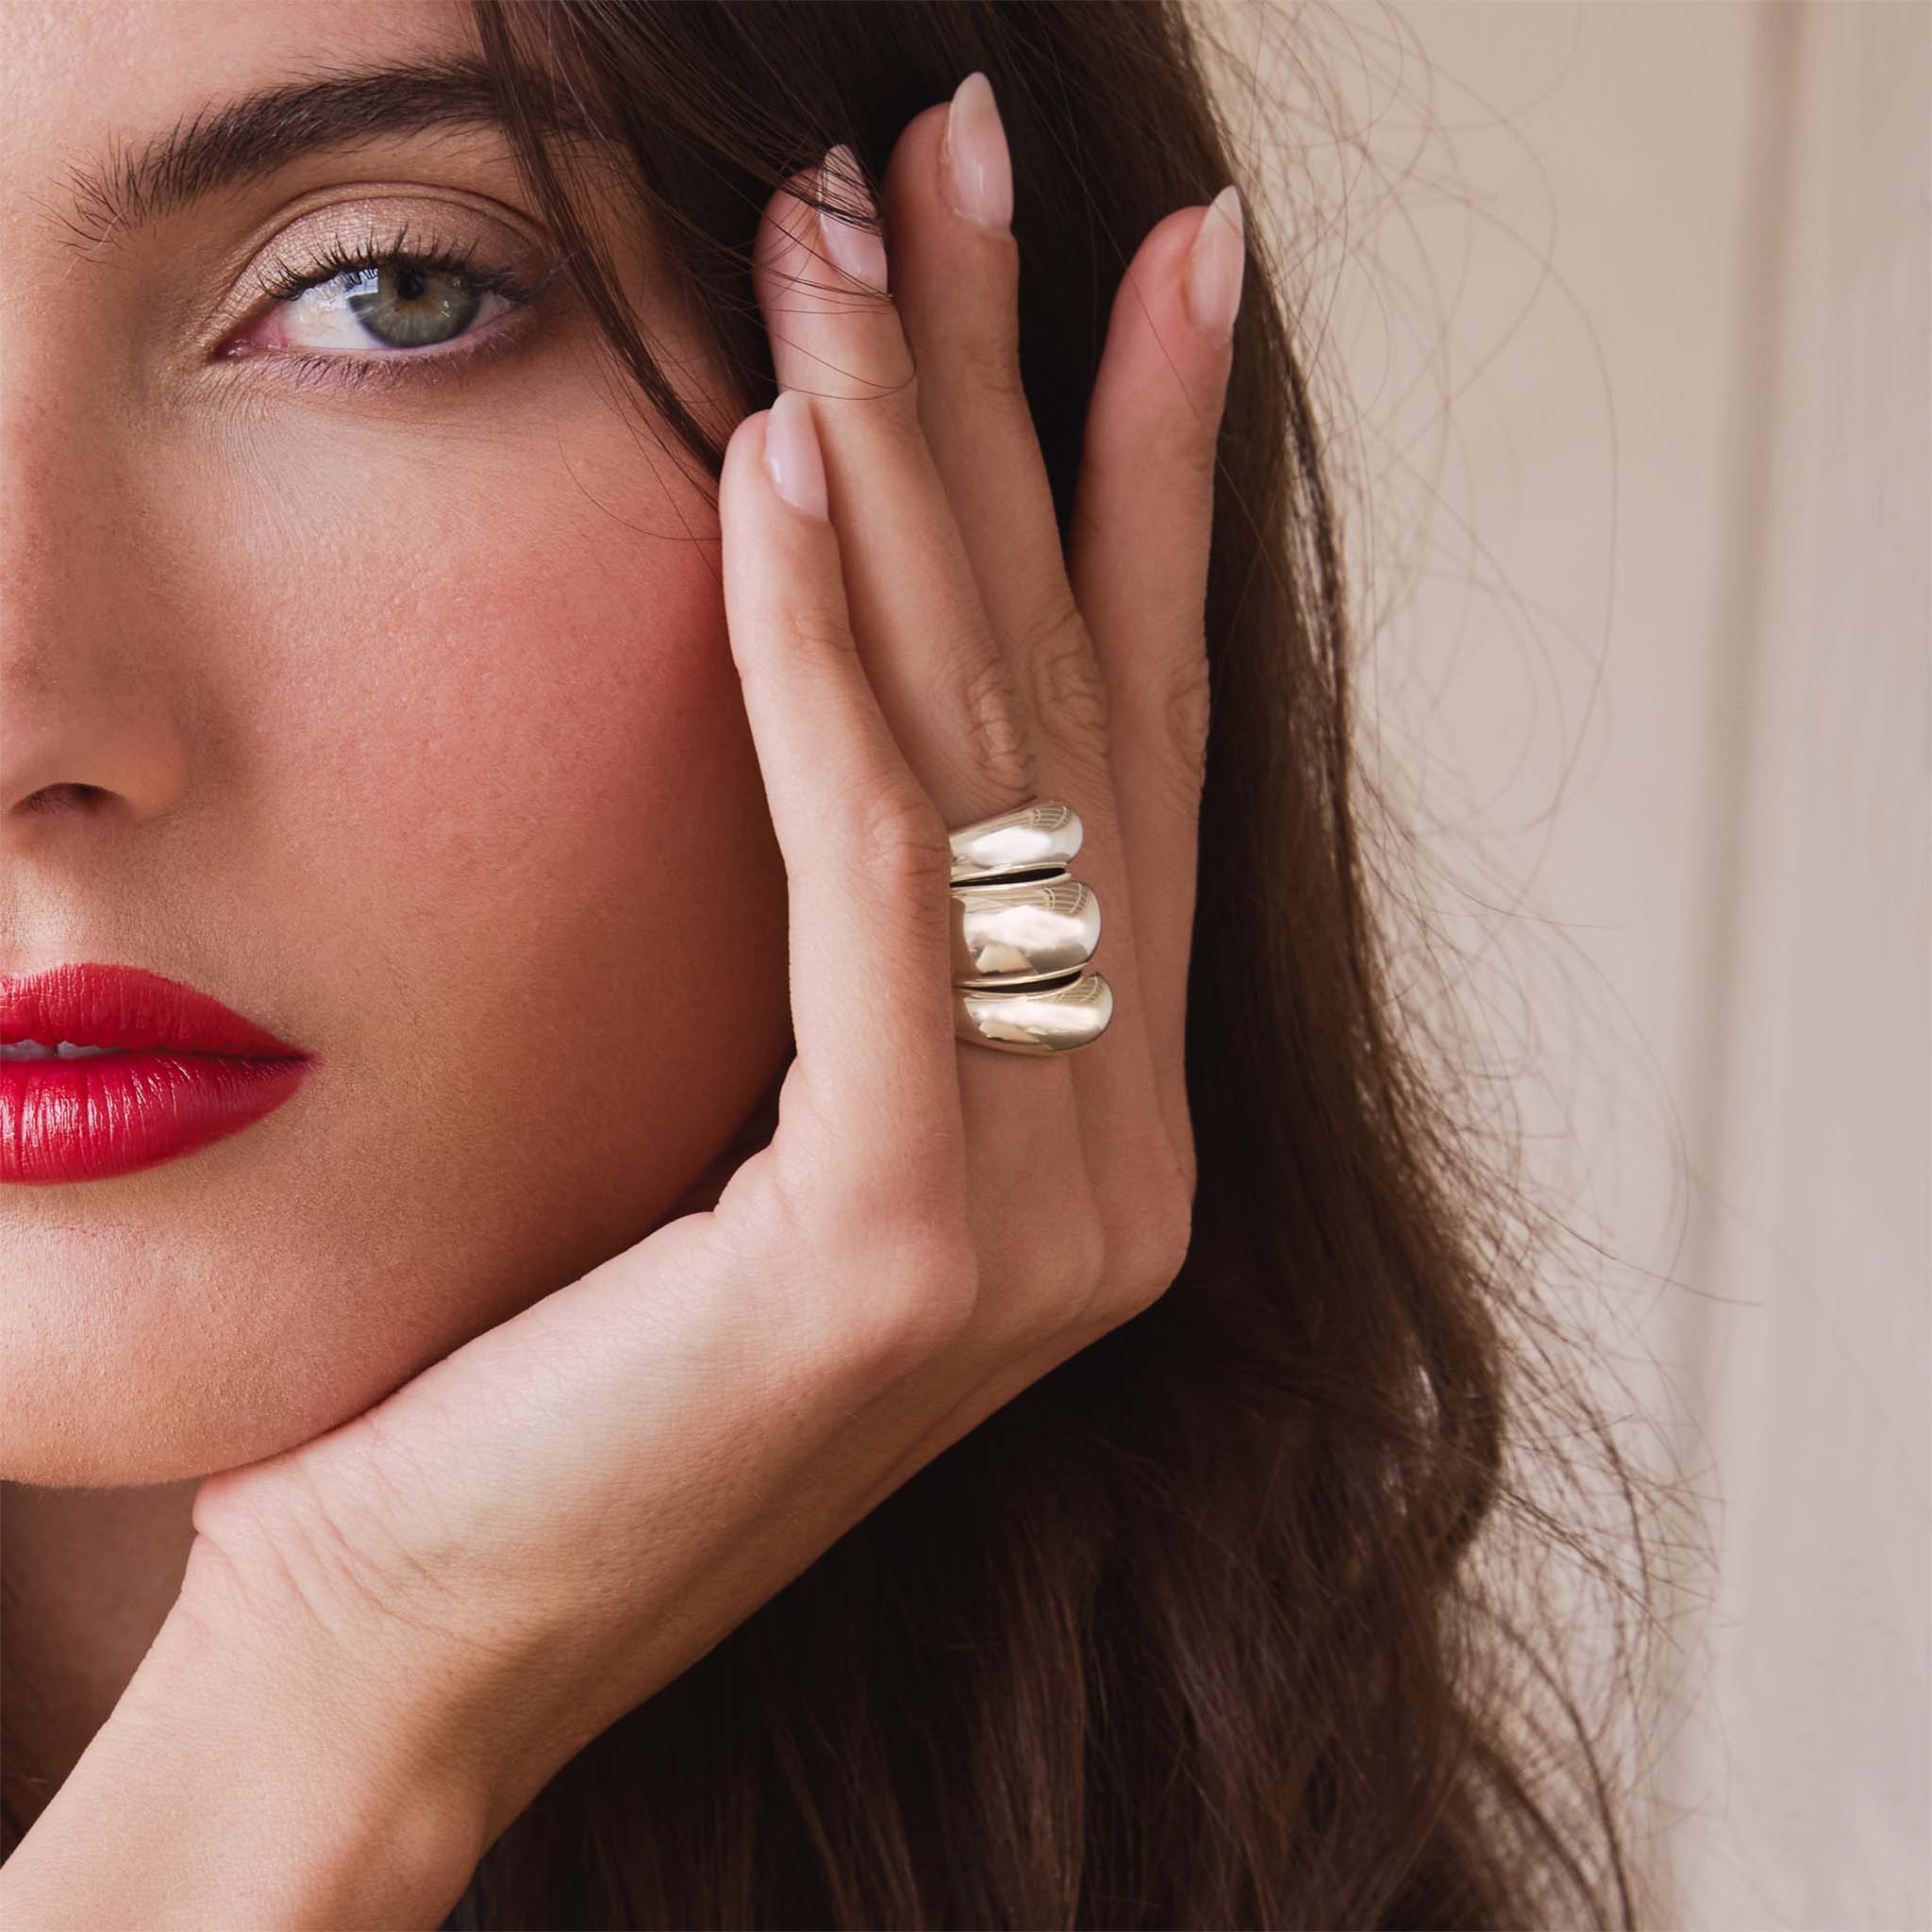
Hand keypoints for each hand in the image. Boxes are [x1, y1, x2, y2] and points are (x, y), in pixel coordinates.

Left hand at [179, 80, 1241, 1863]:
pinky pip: (871, 882)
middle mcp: (1122, 1154)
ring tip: (852, 235)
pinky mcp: (905, 1240)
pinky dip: (822, 666)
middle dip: (1023, 405)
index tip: (1162, 269)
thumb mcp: (755, 1096)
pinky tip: (773, 468)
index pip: (1131, 739)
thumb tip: (883, 646)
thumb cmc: (557, 1348)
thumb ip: (875, 919)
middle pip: (1066, 703)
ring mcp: (1047, 1212)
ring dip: (910, 468)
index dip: (1148, 487)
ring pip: (983, 760)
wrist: (421, 1623)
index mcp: (1102, 1120)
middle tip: (973, 159)